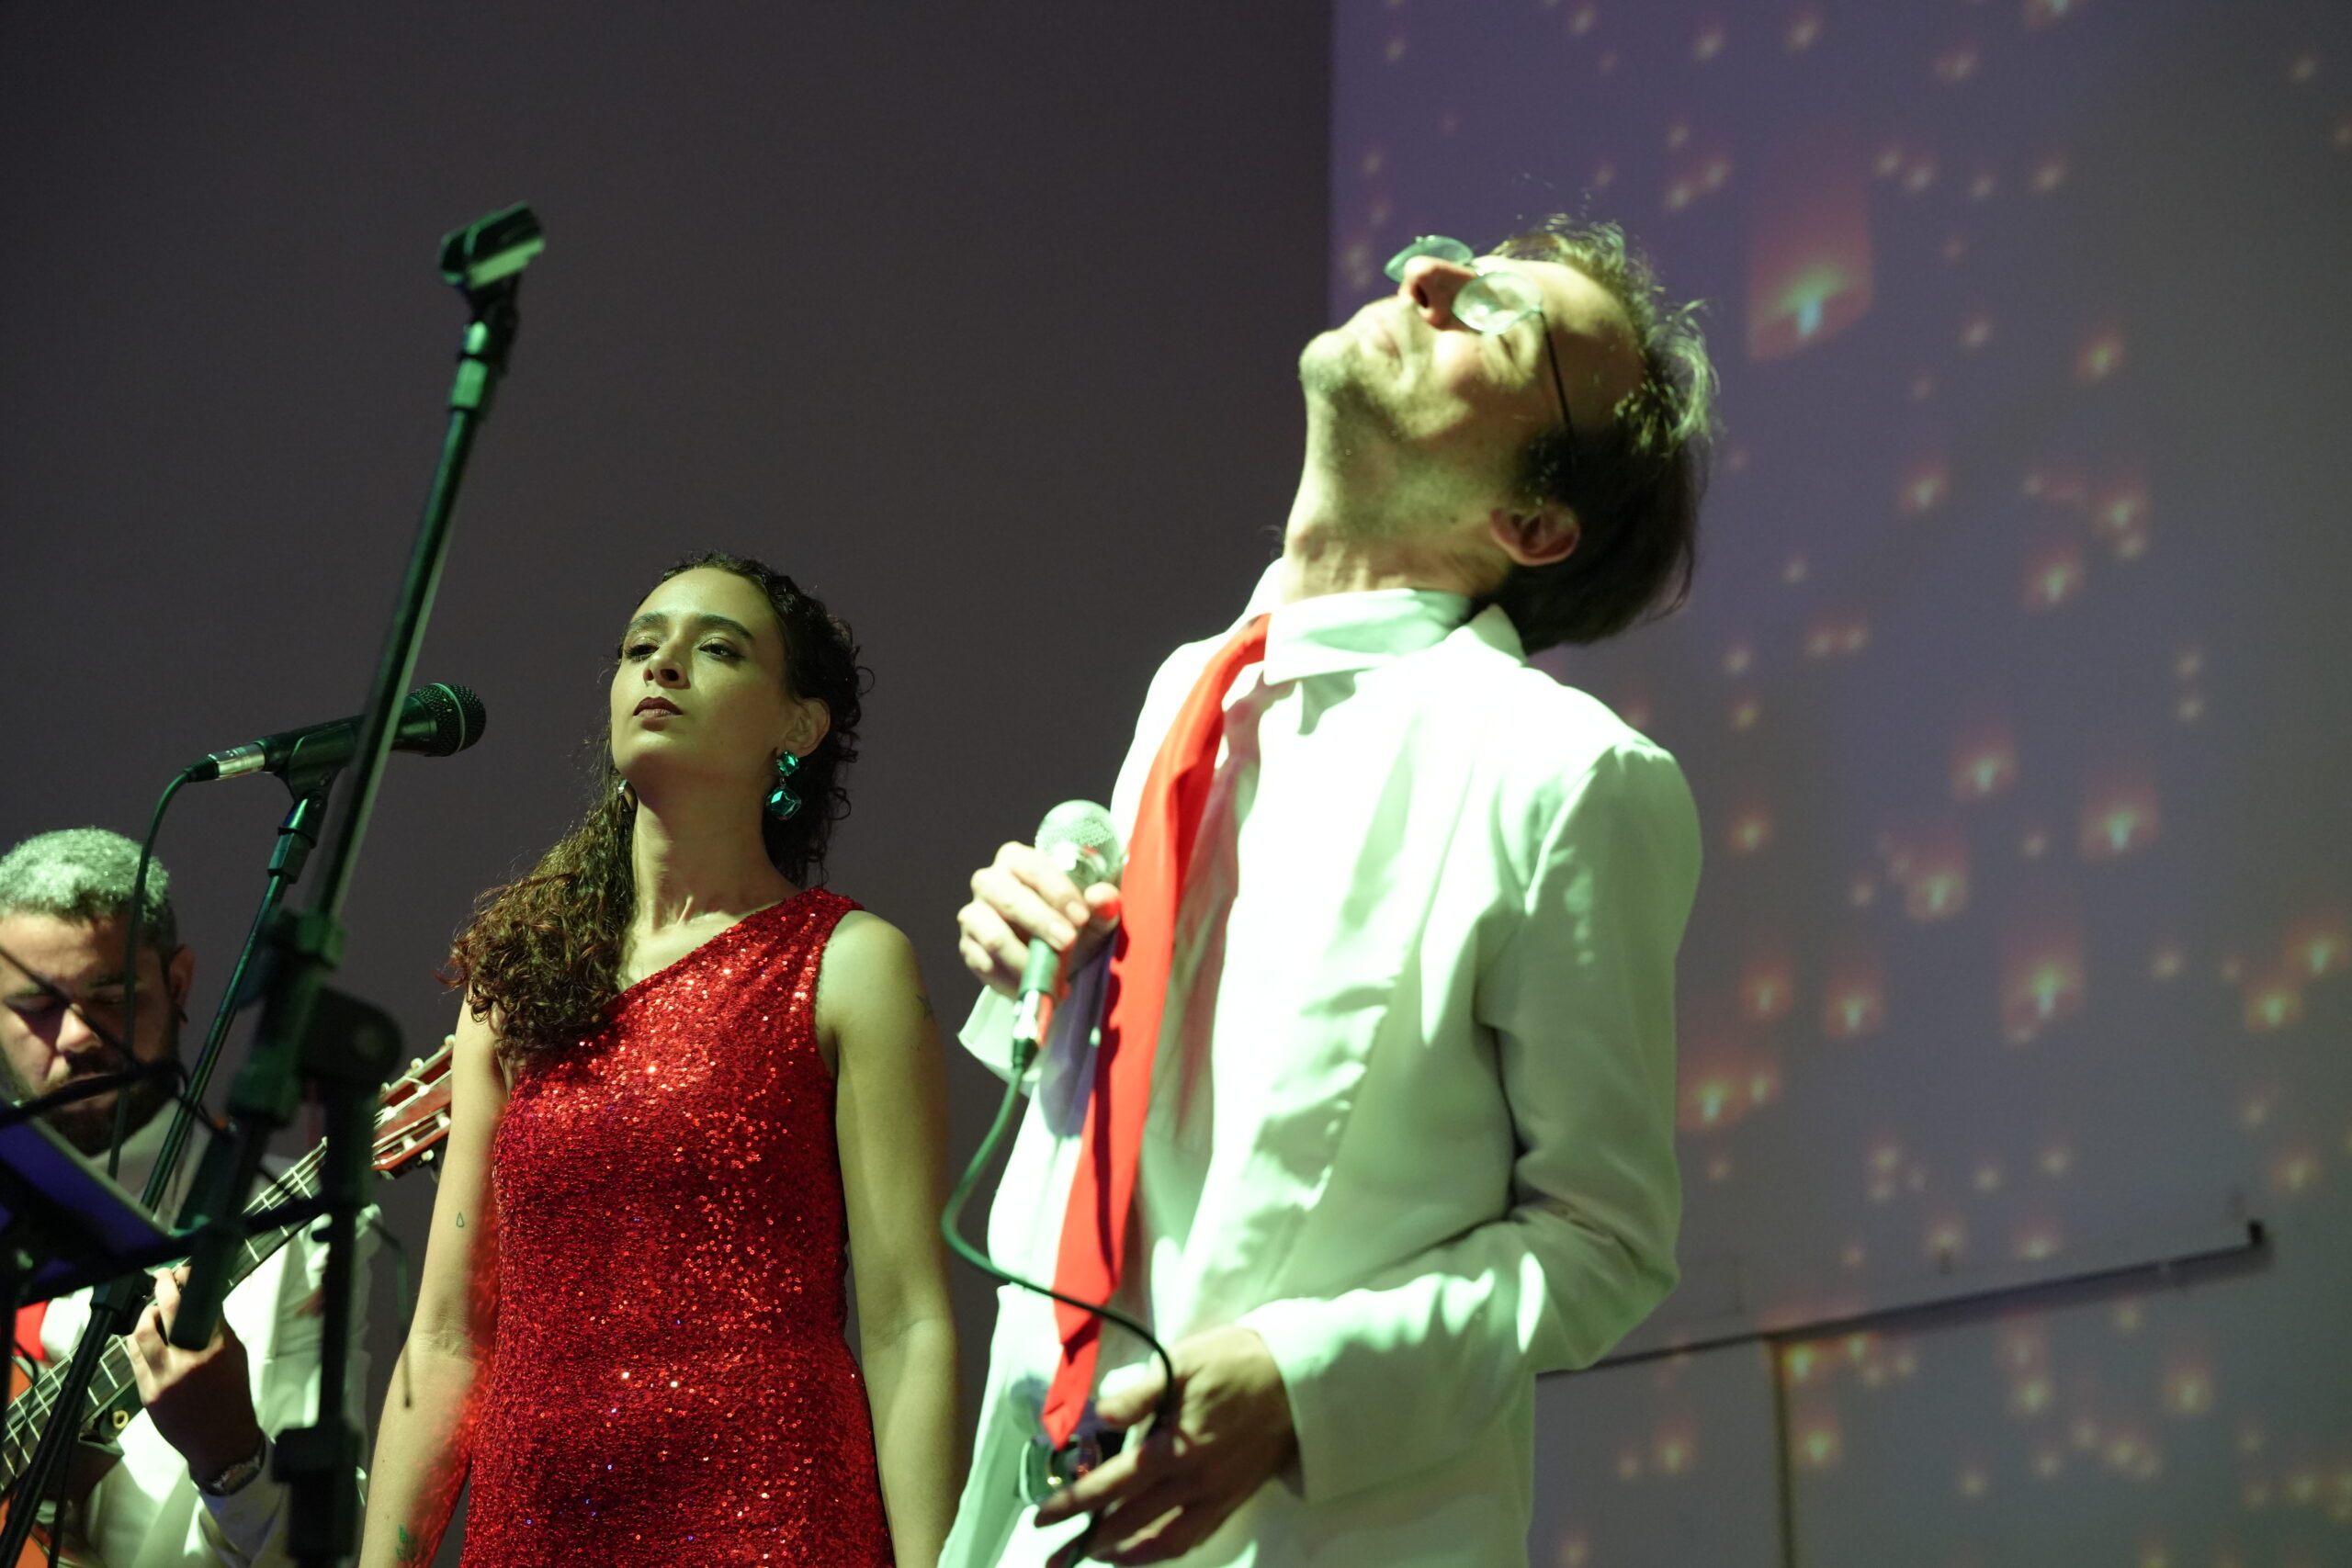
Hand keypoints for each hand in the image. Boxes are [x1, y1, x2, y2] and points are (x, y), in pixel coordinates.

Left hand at [127, 1267, 265, 1482]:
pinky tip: (145, 1339)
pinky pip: (135, 1359)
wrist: (220, 1441)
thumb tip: (202, 1303)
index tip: (182, 1271)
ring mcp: (163, 1378)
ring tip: (153, 1313)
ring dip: (146, 1317)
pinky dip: (139, 1343)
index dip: (187, 1282)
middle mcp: (187, 1361)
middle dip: (162, 1288)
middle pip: (167, 1313)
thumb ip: (218, 1331)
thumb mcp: (236, 1357)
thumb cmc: (232, 1396)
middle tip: (161, 1277)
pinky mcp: (146, 1393)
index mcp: (215, 1350)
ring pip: (141, 1335)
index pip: (198, 1305)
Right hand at [959, 841, 1121, 997]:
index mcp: (1017, 860)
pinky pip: (987, 966)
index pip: (1034, 869)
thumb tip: (1102, 898)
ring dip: (1026, 959)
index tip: (1081, 917)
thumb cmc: (1069, 920)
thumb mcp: (1092, 912)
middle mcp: (989, 882)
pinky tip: (1037, 988)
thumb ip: (1102, 903)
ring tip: (1054, 977)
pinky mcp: (969, 948)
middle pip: (1008, 899)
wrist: (1050, 951)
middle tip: (1068, 942)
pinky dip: (1014, 982)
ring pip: (994, 937)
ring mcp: (974, 916)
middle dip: (1040, 922)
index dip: (1058, 892)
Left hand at [1034, 1325, 1295, 1564]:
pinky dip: (1162, 1551)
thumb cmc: (1235, 1363)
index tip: (1042, 1516)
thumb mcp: (1183, 1361)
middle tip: (1052, 1556)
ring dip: (1122, 1555)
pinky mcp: (1232, 1501)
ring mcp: (1214, 1496)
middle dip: (1085, 1541)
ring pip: (1162, 1542)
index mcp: (1173, 1448)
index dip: (1073, 1503)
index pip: (1111, 1485)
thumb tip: (1100, 1415)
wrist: (1296, 1379)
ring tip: (1094, 1556)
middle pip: (1128, 1522)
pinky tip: (1144, 1549)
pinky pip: (1193, 1538)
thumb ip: (1140, 1393)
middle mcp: (1191, 1482)